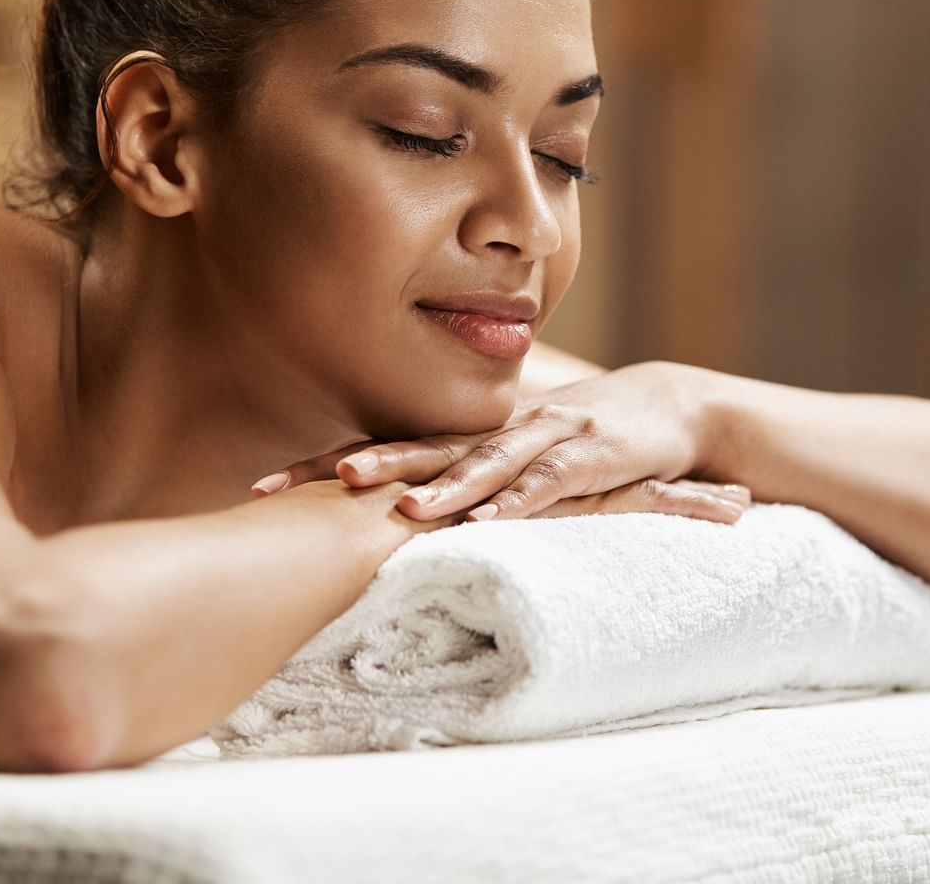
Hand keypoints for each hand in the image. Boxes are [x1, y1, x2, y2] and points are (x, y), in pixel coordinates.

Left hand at [251, 360, 748, 522]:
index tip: (260, 487)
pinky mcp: (589, 457)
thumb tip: (384, 522)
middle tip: (306, 488)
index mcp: (467, 436)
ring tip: (398, 511)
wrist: (669, 407)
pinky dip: (520, 503)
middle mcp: (494, 431)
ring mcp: (543, 438)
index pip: (384, 446)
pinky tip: (493, 523)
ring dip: (441, 488)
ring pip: (481, 463)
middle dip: (363, 466)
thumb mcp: (511, 462)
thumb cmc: (579, 442)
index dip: (322, 465)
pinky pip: (549, 484)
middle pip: (417, 447)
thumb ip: (456, 483)